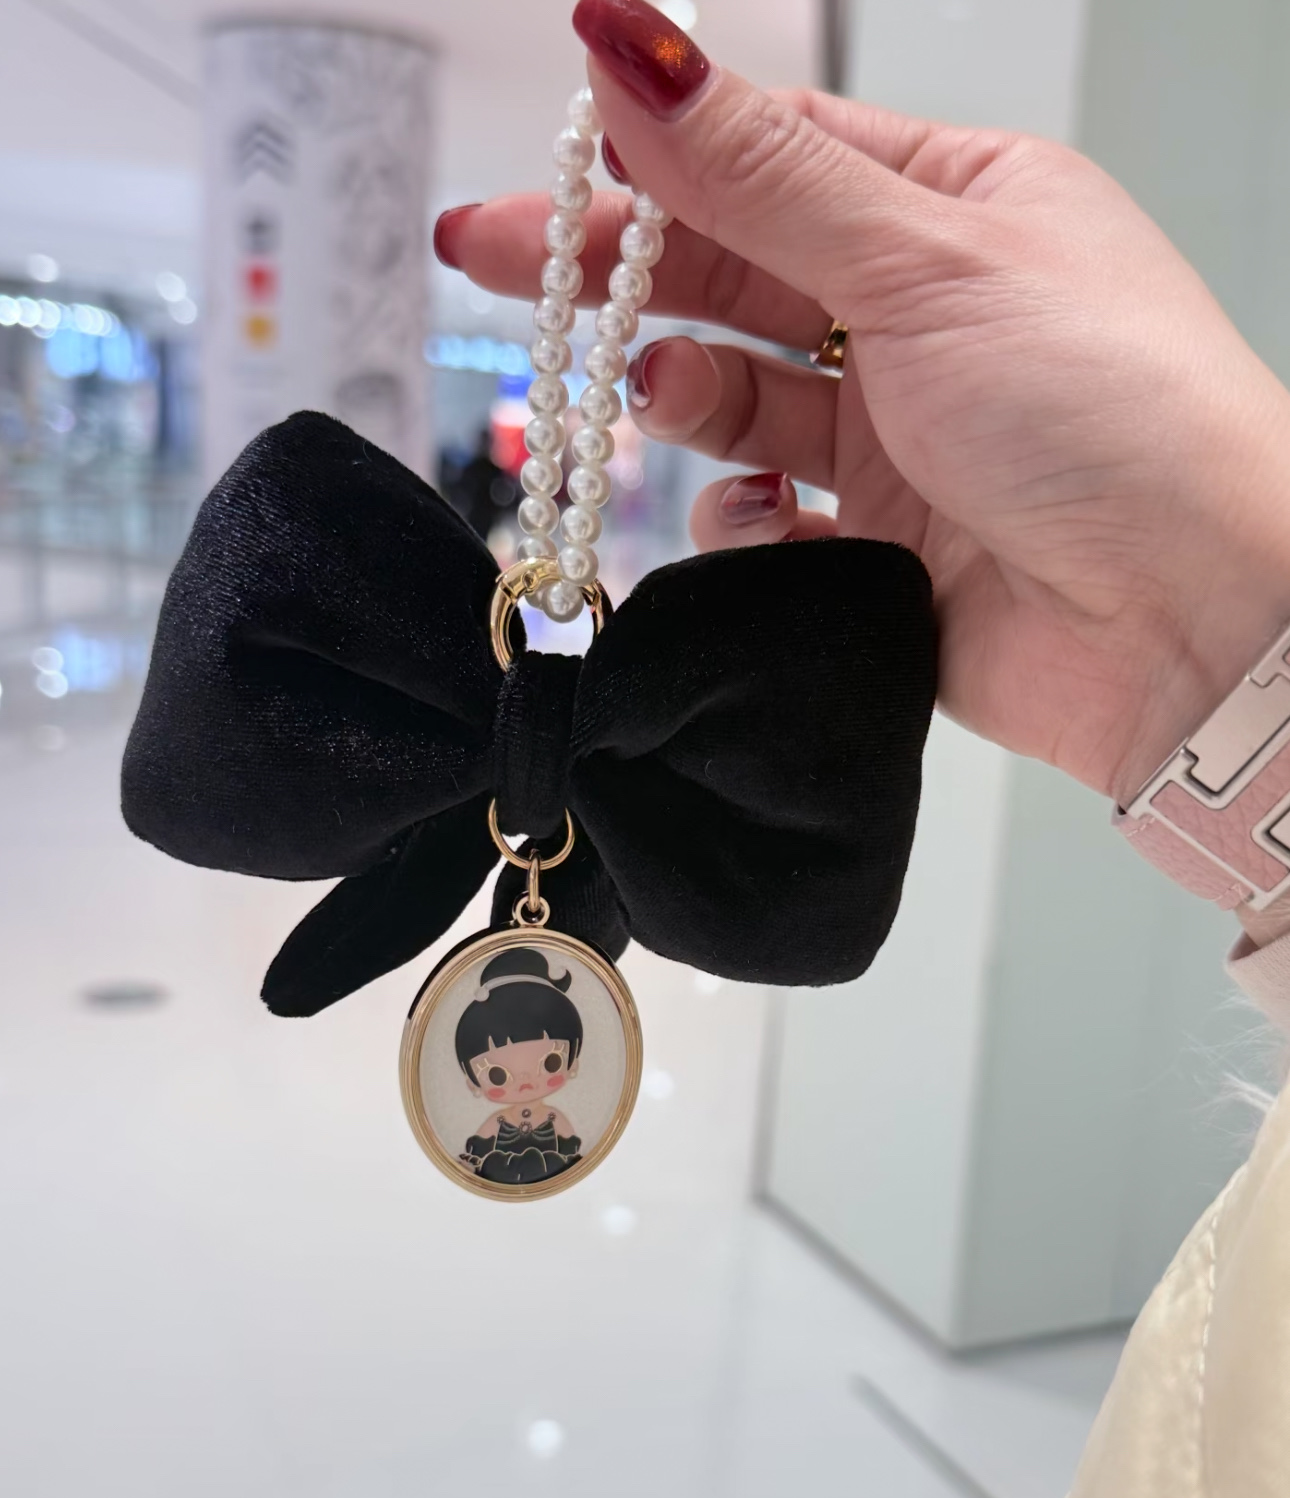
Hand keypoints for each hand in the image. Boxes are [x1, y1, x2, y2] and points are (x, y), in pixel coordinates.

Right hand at [437, 0, 1289, 805]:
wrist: (1191, 622)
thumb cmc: (1108, 411)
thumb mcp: (921, 258)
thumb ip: (760, 172)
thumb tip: (632, 41)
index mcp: (959, 210)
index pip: (775, 160)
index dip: (656, 158)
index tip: (549, 163)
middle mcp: (927, 321)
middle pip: (739, 276)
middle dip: (624, 272)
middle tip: (498, 263)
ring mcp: (905, 442)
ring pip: (745, 406)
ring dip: (689, 399)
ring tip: (658, 400)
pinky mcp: (885, 554)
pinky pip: (771, 526)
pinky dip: (745, 523)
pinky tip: (760, 518)